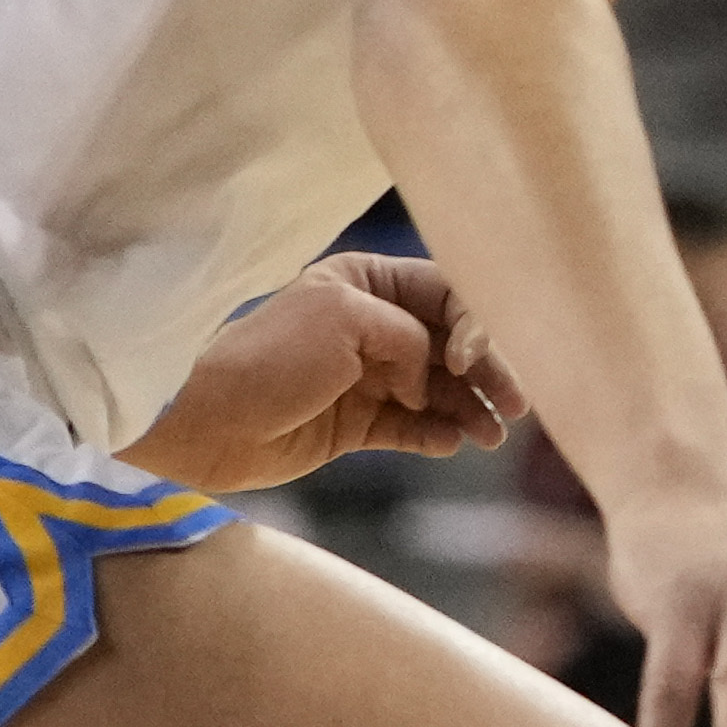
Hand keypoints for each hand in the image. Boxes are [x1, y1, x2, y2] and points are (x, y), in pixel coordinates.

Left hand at [120, 254, 523, 495]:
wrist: (208, 421)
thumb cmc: (269, 358)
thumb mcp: (346, 320)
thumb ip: (409, 337)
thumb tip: (431, 379)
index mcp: (368, 283)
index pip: (448, 294)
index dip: (473, 325)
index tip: (468, 362)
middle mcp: (374, 326)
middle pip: (454, 345)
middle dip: (488, 372)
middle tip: (517, 406)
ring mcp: (367, 377)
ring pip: (441, 390)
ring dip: (471, 408)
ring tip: (489, 436)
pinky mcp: (357, 423)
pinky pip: (414, 428)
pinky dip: (439, 435)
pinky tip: (454, 444)